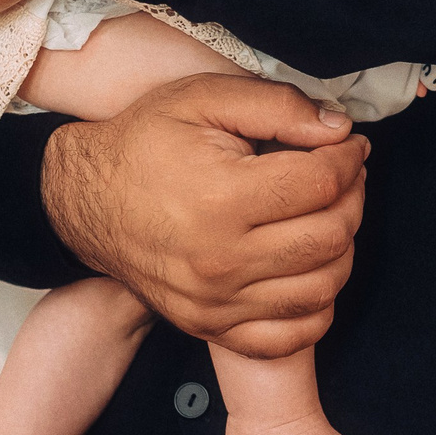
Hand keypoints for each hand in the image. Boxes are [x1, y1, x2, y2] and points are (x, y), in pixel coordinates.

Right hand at [42, 74, 367, 358]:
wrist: (82, 201)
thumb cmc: (143, 143)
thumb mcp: (203, 98)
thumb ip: (278, 106)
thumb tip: (340, 130)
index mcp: (220, 200)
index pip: (323, 185)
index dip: (350, 158)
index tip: (349, 145)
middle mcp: (219, 262)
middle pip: (331, 237)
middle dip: (352, 198)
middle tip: (344, 175)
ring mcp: (214, 304)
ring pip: (323, 287)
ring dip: (342, 247)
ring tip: (327, 214)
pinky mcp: (209, 328)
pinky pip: (291, 336)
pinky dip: (317, 305)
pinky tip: (309, 267)